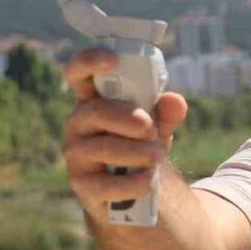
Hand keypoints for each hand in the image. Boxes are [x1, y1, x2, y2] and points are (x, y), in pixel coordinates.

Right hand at [61, 47, 188, 219]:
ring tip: (157, 156)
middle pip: (95, 111)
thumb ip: (167, 112)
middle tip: (151, 128)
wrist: (133, 190)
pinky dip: (133, 182)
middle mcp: (78, 125)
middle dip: (128, 118)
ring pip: (102, 148)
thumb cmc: (139, 146)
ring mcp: (76, 155)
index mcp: (93, 101)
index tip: (112, 59)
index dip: (89, 62)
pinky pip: (105, 185)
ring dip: (137, 152)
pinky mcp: (83, 186)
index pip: (78, 74)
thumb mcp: (158, 126)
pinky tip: (147, 180)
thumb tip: (174, 101)